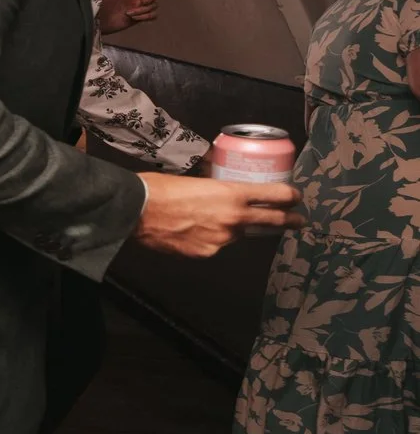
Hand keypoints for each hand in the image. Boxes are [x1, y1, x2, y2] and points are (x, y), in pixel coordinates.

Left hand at [98, 0, 161, 34]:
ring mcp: (138, 7)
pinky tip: (134, 18)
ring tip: (129, 14)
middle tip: (144, 1)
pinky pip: (153, 15)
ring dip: (144, 9)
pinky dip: (147, 16)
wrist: (97, 23)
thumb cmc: (98, 7)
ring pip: (154, 4)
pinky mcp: (139, 17)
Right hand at [132, 173, 301, 256]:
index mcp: (232, 194)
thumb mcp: (196, 180)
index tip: (296, 198)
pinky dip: (209, 239)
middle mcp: (234, 219)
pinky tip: (192, 232)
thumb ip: (217, 191)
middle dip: (290, 220)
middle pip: (273, 221)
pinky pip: (215, 245)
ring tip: (211, 221)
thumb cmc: (160, 189)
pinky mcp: (206, 253)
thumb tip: (222, 192)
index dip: (291, 196)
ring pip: (237, 234)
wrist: (135, 212)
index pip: (276, 196)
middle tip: (298, 220)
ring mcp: (221, 239)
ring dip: (233, 229)